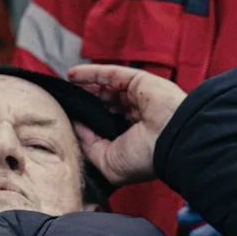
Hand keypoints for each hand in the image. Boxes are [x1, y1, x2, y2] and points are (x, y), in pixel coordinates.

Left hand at [68, 64, 185, 187]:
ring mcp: (138, 97)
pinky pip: (109, 74)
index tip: (69, 122)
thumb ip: (89, 146)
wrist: (171, 140)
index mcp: (133, 137)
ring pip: (106, 88)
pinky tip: (72, 75)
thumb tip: (76, 127)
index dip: (88, 124)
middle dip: (86, 103)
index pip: (106, 127)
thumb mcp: (108, 162)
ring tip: (66, 88)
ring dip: (85, 87)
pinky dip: (90, 73)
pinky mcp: (138, 81)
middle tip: (65, 103)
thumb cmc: (144, 157)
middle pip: (105, 105)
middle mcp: (136, 117)